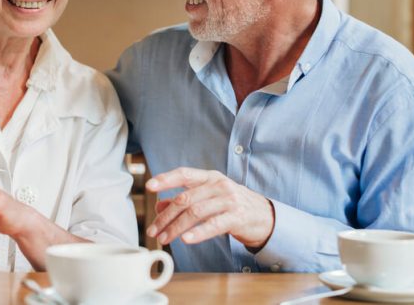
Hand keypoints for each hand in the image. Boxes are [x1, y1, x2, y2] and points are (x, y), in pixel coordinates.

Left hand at [145, 167, 274, 248]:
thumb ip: (184, 201)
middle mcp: (218, 185)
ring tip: (164, 239)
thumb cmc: (231, 205)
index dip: (165, 179)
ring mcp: (228, 200)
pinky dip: (198, 233)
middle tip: (152, 230)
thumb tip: (159, 207)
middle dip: (165, 216)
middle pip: (185, 199)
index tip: (149, 186)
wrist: (264, 215)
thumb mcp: (208, 198)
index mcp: (209, 177)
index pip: (184, 174)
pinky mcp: (236, 217)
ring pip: (195, 213)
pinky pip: (213, 225)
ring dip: (176, 228)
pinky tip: (186, 239)